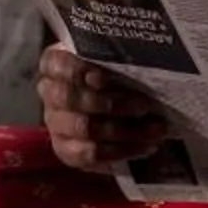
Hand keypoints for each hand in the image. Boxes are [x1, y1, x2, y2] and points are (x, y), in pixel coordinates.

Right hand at [37, 45, 169, 174]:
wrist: (117, 109)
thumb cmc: (117, 75)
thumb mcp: (115, 60)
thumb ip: (118, 57)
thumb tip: (142, 54)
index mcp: (55, 63)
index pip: (56, 63)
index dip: (77, 71)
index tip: (103, 78)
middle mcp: (50, 93)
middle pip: (70, 99)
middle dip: (111, 103)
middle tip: (145, 106)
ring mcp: (56, 123)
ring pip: (84, 128)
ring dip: (125, 131)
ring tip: (157, 129)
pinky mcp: (65, 149)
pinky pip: (89, 154)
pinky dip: (121, 151)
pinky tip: (146, 146)